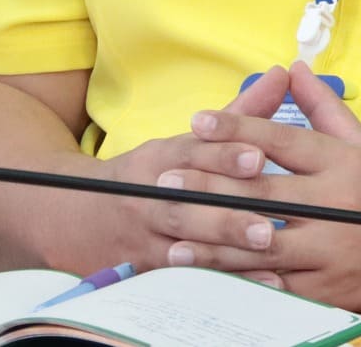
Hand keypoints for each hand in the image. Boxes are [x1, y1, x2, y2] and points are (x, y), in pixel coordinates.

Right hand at [92, 64, 290, 268]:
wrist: (77, 217)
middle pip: (186, 205)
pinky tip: (250, 286)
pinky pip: (181, 280)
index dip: (223, 156)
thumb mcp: (186, 140)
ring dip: (222, 251)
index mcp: (159, 159)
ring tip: (263, 252)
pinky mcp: (143, 271)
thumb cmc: (152, 174)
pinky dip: (215, 283)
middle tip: (267, 222)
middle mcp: (148, 197)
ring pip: (182, 247)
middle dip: (226, 214)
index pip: (190, 154)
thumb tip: (283, 74)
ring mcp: (143, 238)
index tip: (257, 158)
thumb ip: (238, 114)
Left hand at [150, 61, 360, 311]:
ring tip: (174, 237)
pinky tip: (212, 277)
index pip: (282, 139)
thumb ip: (324, 109)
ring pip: (263, 244)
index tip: (198, 122)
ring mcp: (334, 249)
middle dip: (209, 187)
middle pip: (262, 193)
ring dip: (214, 243)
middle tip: (163, 182)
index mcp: (344, 161)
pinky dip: (245, 280)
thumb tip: (293, 67)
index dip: (238, 129)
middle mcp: (338, 202)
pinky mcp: (333, 288)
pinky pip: (281, 284)